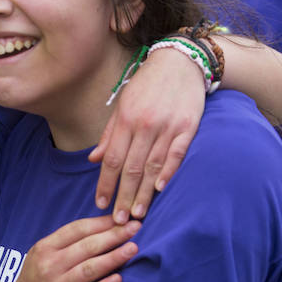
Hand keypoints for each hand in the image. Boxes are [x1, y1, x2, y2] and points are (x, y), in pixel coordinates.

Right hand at [6, 215, 138, 281]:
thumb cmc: (36, 281)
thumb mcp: (42, 256)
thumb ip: (65, 244)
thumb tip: (100, 228)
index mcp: (45, 248)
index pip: (77, 229)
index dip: (101, 223)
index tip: (122, 218)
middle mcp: (49, 265)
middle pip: (87, 246)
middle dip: (114, 235)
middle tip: (136, 228)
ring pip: (90, 268)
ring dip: (114, 257)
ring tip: (133, 249)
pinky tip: (120, 279)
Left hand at [89, 45, 203, 221]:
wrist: (180, 61)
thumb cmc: (147, 84)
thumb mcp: (122, 104)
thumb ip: (109, 134)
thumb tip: (93, 159)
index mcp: (126, 119)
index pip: (112, 159)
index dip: (105, 183)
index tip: (100, 203)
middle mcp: (145, 125)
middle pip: (131, 168)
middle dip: (124, 196)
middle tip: (119, 220)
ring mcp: (167, 126)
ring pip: (153, 166)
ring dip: (145, 192)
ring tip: (138, 214)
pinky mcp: (188, 127)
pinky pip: (177, 154)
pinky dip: (169, 172)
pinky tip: (161, 189)